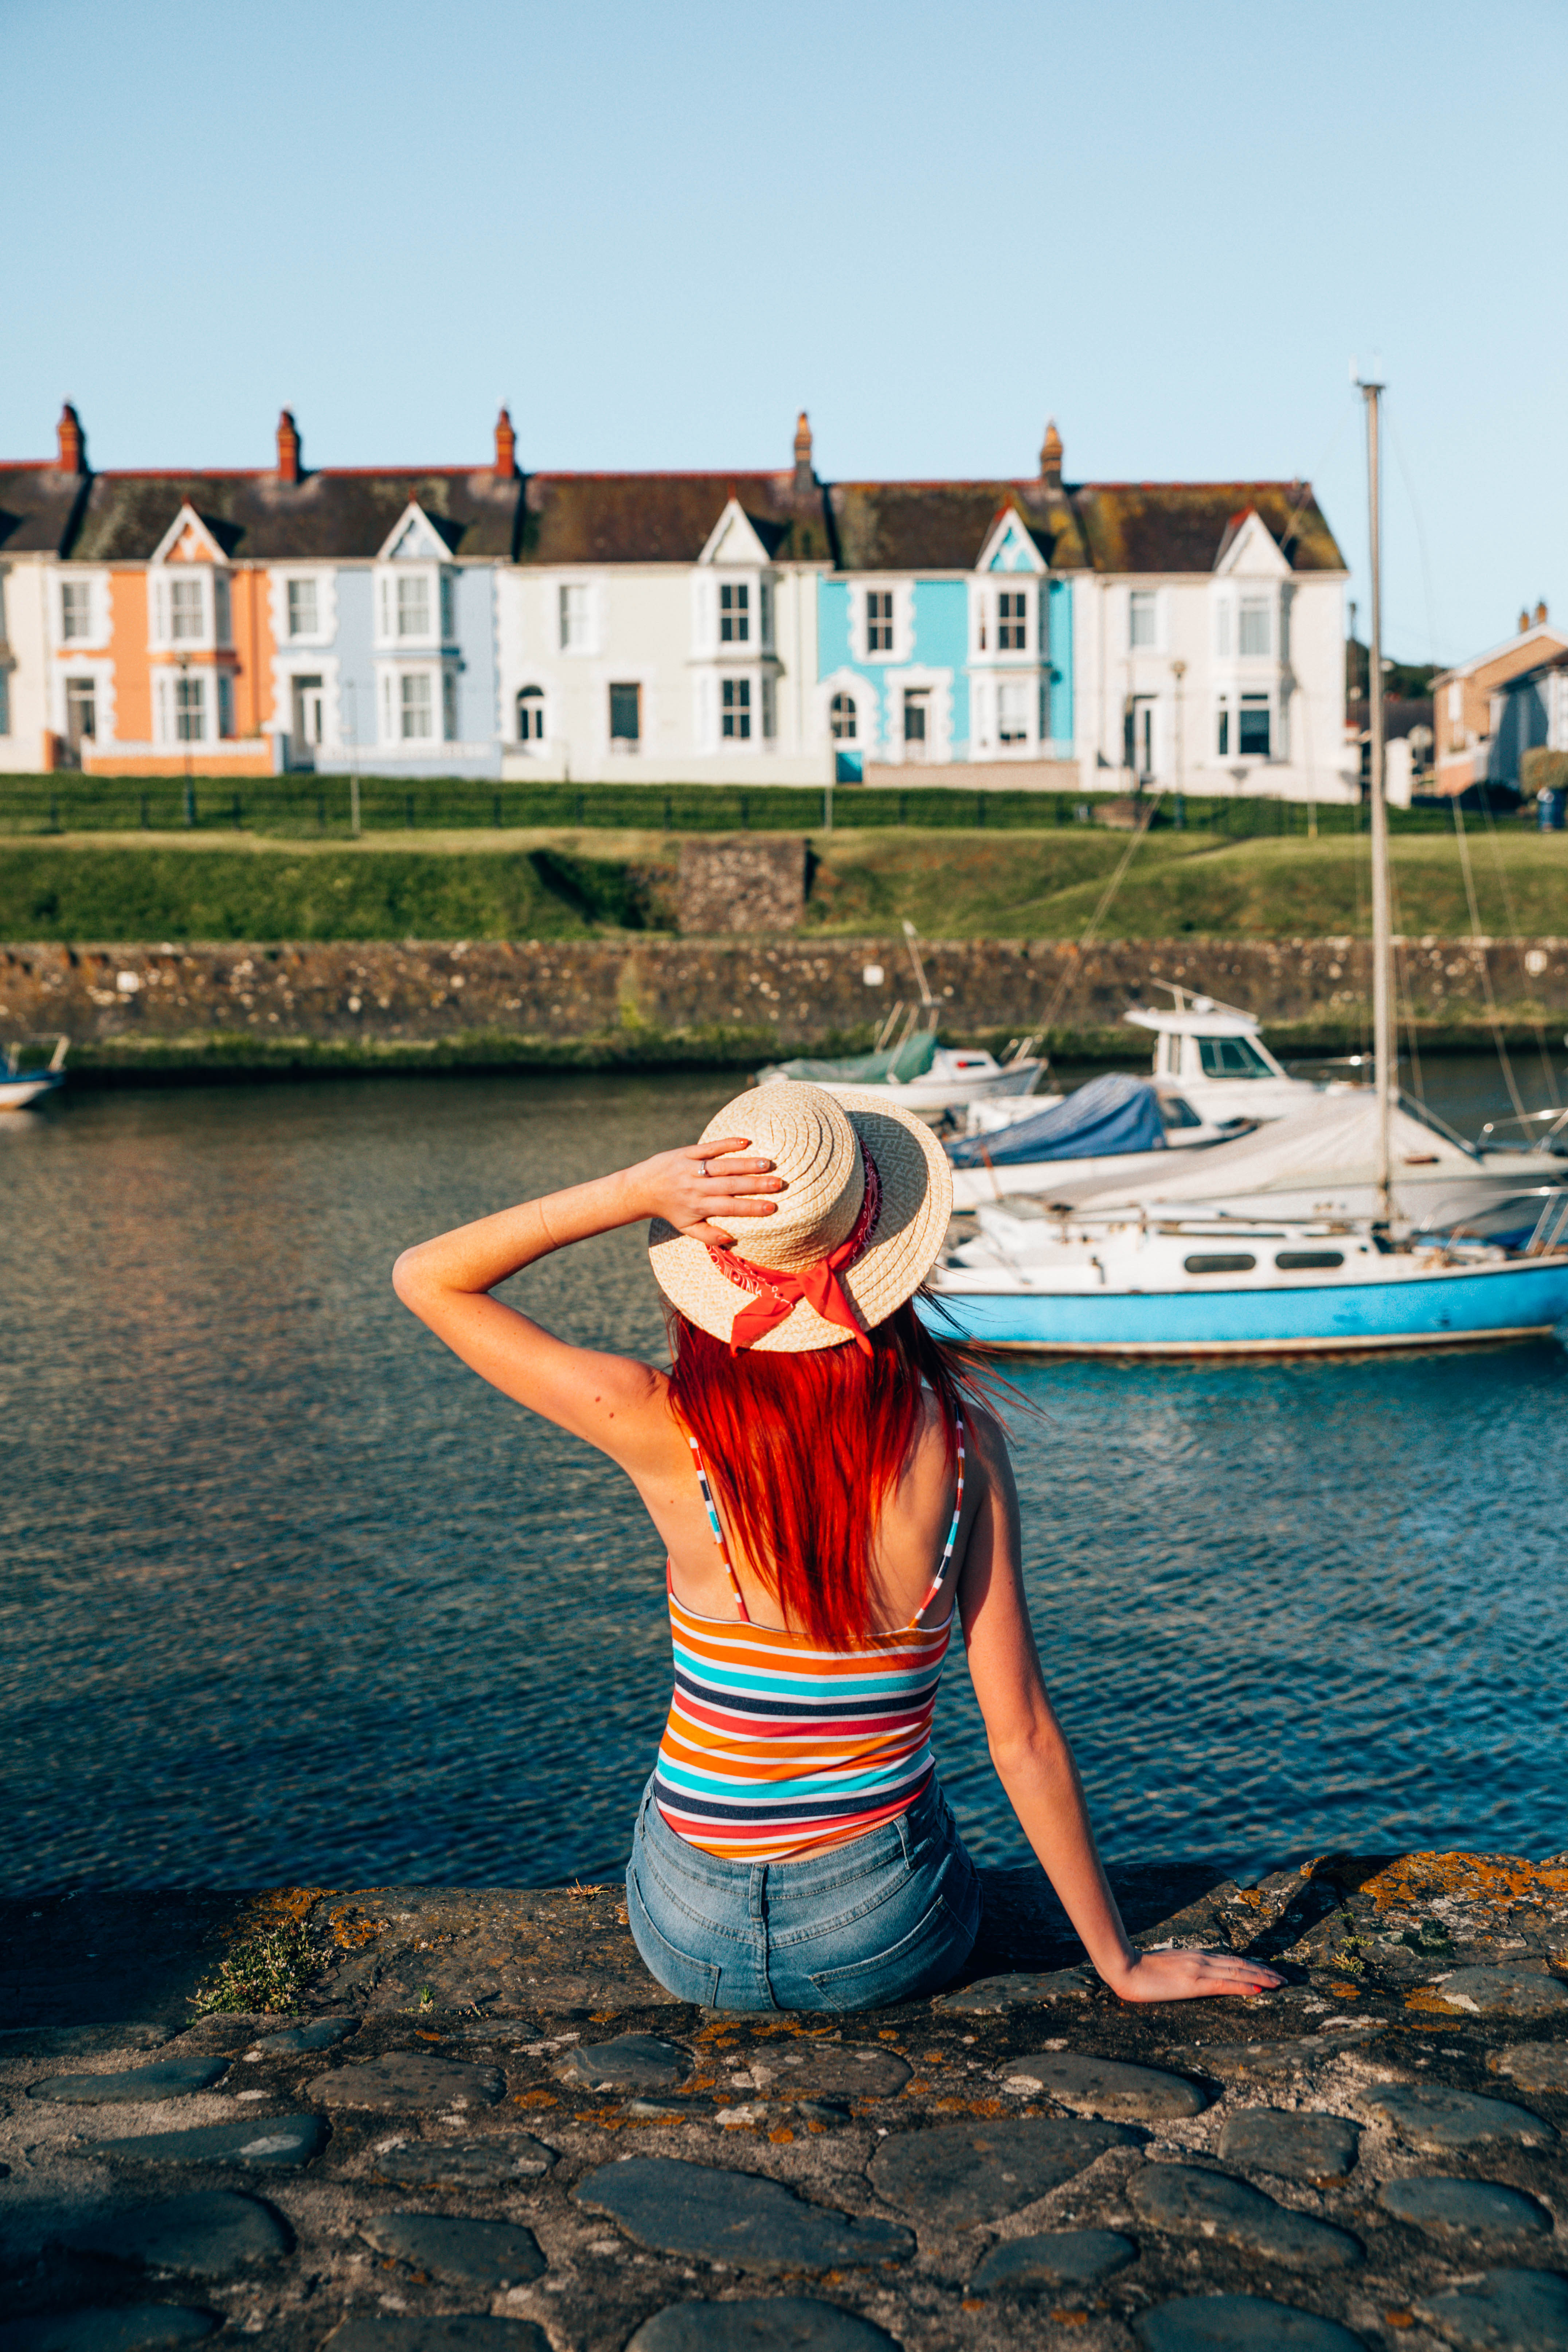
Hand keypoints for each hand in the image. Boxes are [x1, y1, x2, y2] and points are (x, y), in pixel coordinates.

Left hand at [631, 1138, 784, 1247]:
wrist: (641, 1189)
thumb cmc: (669, 1209)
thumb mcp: (686, 1227)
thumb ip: (708, 1235)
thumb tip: (731, 1239)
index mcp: (699, 1206)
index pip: (729, 1207)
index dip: (751, 1208)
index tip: (773, 1207)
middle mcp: (696, 1187)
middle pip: (730, 1185)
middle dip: (756, 1185)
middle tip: (779, 1183)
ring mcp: (691, 1168)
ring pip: (723, 1166)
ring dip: (746, 1164)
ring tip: (768, 1163)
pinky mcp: (686, 1153)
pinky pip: (709, 1148)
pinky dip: (727, 1144)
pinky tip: (746, 1142)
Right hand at [1099, 1946, 1284, 2003]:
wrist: (1125, 1967)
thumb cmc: (1141, 1970)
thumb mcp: (1168, 1967)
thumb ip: (1184, 1969)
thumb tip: (1193, 1976)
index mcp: (1196, 1956)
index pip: (1231, 1960)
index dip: (1252, 1965)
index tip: (1268, 1971)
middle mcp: (1202, 1959)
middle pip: (1240, 1964)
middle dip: (1264, 1971)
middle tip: (1283, 1979)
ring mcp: (1200, 1969)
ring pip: (1239, 1971)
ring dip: (1262, 1977)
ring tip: (1279, 1983)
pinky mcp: (1195, 1982)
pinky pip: (1226, 1984)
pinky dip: (1245, 1985)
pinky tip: (1259, 1989)